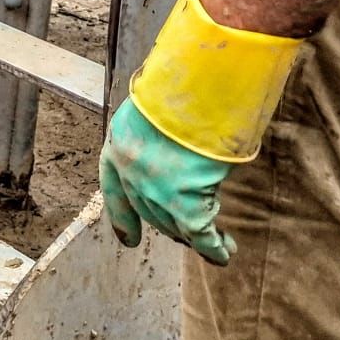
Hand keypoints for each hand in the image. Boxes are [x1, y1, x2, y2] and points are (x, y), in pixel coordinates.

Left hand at [100, 99, 236, 265]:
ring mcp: (154, 191)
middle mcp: (130, 173)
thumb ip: (159, 128)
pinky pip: (200, 233)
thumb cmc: (179, 86)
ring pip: (175, 225)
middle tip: (190, 235)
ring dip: (196, 239)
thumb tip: (181, 136)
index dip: (124, 218)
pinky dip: (214, 246)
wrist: (192, 90)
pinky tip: (225, 252)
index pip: (114, 191)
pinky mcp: (184, 204)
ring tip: (219, 246)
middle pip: (148, 211)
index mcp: (117, 146)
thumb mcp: (154, 107)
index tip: (130, 241)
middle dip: (170, 226)